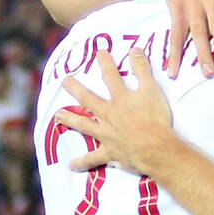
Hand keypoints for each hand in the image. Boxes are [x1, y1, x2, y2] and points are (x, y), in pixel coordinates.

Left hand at [56, 48, 174, 175]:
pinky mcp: (109, 153)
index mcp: (120, 99)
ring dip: (70, 120)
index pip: (111, 76)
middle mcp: (109, 114)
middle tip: (65, 81)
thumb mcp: (152, 89)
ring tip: (58, 116)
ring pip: (84, 126)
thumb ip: (143, 69)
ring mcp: (106, 134)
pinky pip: (93, 159)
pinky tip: (71, 165)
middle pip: (89, 99)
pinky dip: (82, 163)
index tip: (99, 52)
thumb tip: (135, 49)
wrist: (154, 148)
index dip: (105, 62)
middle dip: (76, 89)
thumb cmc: (155, 119)